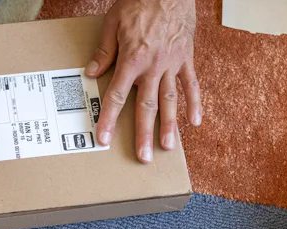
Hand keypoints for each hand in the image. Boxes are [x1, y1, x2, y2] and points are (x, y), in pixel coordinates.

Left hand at [85, 0, 201, 162]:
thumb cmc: (138, 2)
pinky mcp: (186, 58)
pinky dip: (195, 103)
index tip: (103, 138)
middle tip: (144, 156)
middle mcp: (153, 67)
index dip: (109, 119)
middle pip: (147, 106)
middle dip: (143, 133)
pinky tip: (194, 122)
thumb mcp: (112, 23)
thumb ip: (104, 51)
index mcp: (132, 59)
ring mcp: (172, 64)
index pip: (118, 95)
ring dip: (169, 125)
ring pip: (170, 100)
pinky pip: (192, 84)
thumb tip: (91, 73)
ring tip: (167, 146)